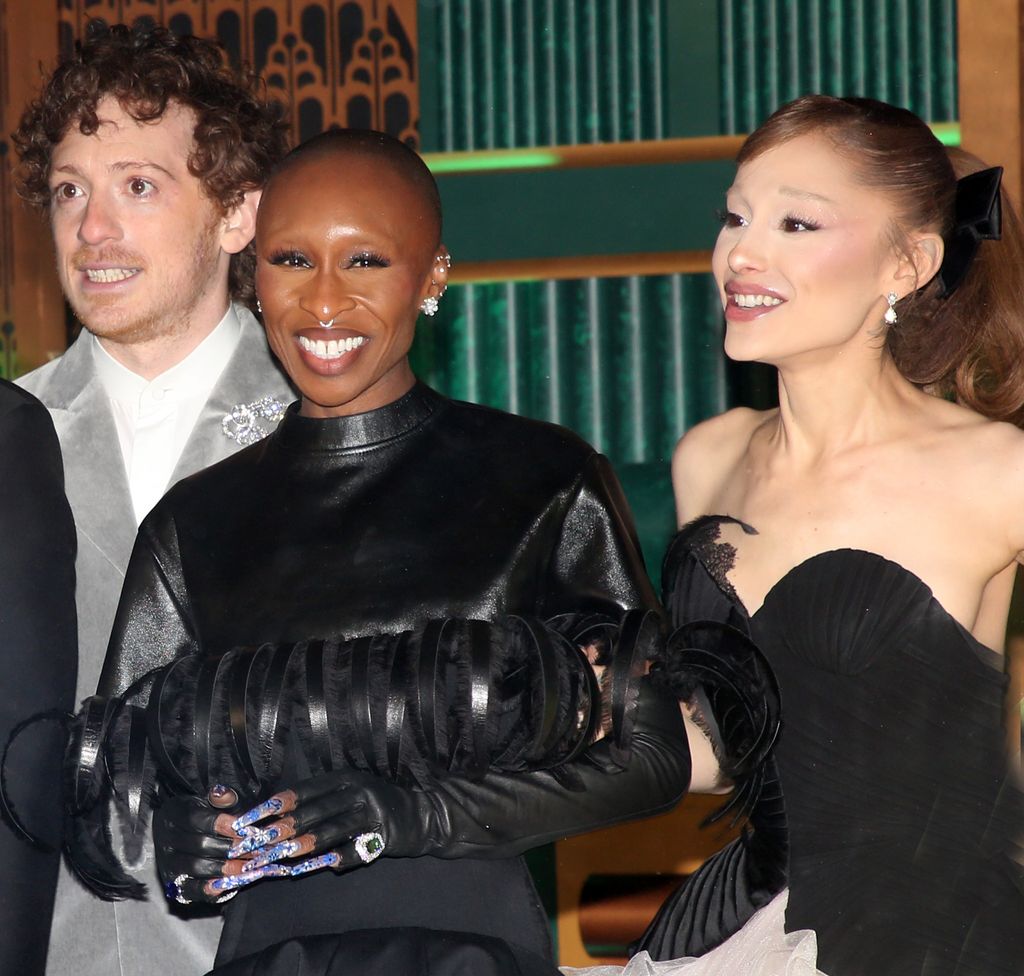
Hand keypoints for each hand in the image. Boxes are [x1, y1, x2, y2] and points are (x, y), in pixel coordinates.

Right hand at [153, 785, 291, 904]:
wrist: (183, 834)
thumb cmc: (203, 814)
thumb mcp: (210, 800)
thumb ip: (221, 799)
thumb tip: (226, 795)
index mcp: (175, 813)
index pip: (196, 819)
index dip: (222, 824)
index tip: (246, 829)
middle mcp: (167, 839)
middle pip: (199, 845)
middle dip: (231, 848)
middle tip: (257, 849)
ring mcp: (168, 863)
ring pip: (197, 868)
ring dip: (228, 868)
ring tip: (250, 865)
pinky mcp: (173, 885)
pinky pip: (192, 890)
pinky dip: (213, 888)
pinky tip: (233, 882)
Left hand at [226, 769, 436, 872]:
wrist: (420, 815)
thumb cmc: (374, 803)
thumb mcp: (349, 792)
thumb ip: (318, 802)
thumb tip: (275, 817)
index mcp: (344, 778)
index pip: (303, 790)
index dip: (275, 804)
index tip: (251, 818)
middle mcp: (357, 791)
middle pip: (314, 811)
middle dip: (283, 828)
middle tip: (258, 842)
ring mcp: (372, 813)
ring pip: (332, 831)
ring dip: (304, 845)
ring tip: (281, 857)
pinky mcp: (384, 836)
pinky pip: (355, 850)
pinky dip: (336, 859)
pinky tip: (319, 867)